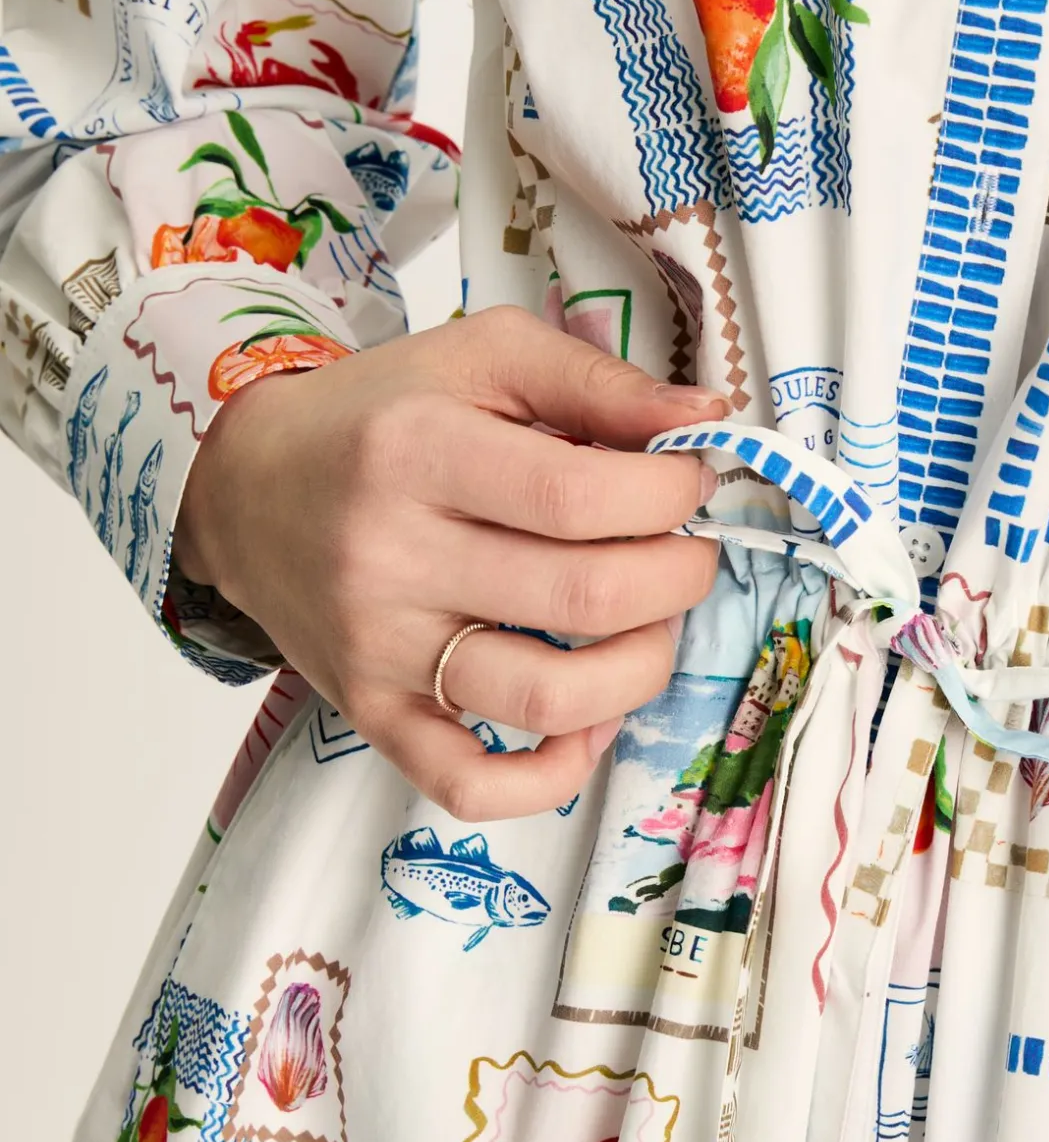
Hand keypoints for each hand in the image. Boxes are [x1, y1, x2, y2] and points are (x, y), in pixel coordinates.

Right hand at [173, 306, 721, 818]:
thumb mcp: (481, 356)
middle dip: (676, 579)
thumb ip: (597, 379)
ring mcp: (381, 649)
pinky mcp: (374, 714)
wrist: (248, 488)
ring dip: (640, 670)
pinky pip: (472, 785)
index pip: (580, 496)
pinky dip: (552, 775)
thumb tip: (707, 421)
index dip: (668, 496)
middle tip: (685, 555)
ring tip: (649, 627)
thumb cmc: (379, 419)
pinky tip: (587, 723)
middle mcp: (392, 557)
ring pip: (549, 699)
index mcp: (419, 451)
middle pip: (584, 599)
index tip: (687, 484)